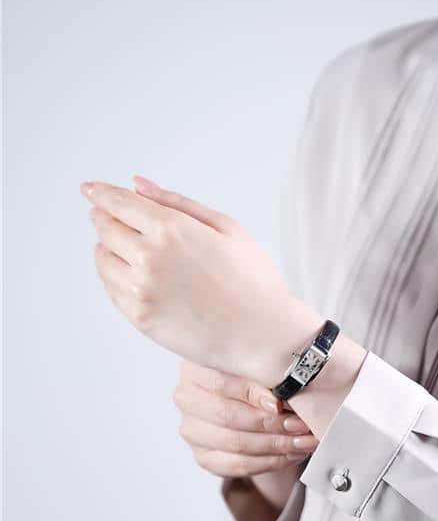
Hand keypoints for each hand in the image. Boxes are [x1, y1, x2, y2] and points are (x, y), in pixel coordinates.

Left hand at [81, 175, 323, 384]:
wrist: (264, 334)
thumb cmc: (254, 280)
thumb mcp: (227, 228)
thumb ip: (178, 203)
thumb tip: (138, 185)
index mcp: (171, 229)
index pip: (118, 202)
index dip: (101, 193)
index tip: (91, 189)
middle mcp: (149, 258)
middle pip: (105, 228)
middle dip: (105, 218)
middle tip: (111, 218)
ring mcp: (141, 291)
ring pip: (103, 260)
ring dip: (108, 248)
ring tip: (127, 249)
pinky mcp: (140, 318)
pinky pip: (112, 290)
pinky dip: (116, 277)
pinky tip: (135, 275)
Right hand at [174, 360, 318, 476]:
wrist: (250, 396)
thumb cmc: (257, 374)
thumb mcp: (262, 364)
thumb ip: (268, 375)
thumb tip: (281, 398)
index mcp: (196, 367)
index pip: (221, 382)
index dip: (253, 394)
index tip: (281, 404)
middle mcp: (187, 398)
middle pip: (229, 417)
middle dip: (271, 424)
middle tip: (302, 426)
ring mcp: (192, 429)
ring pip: (235, 444)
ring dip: (276, 445)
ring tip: (304, 441)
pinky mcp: (203, 456)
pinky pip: (237, 465)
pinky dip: (270, 461)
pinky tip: (292, 454)